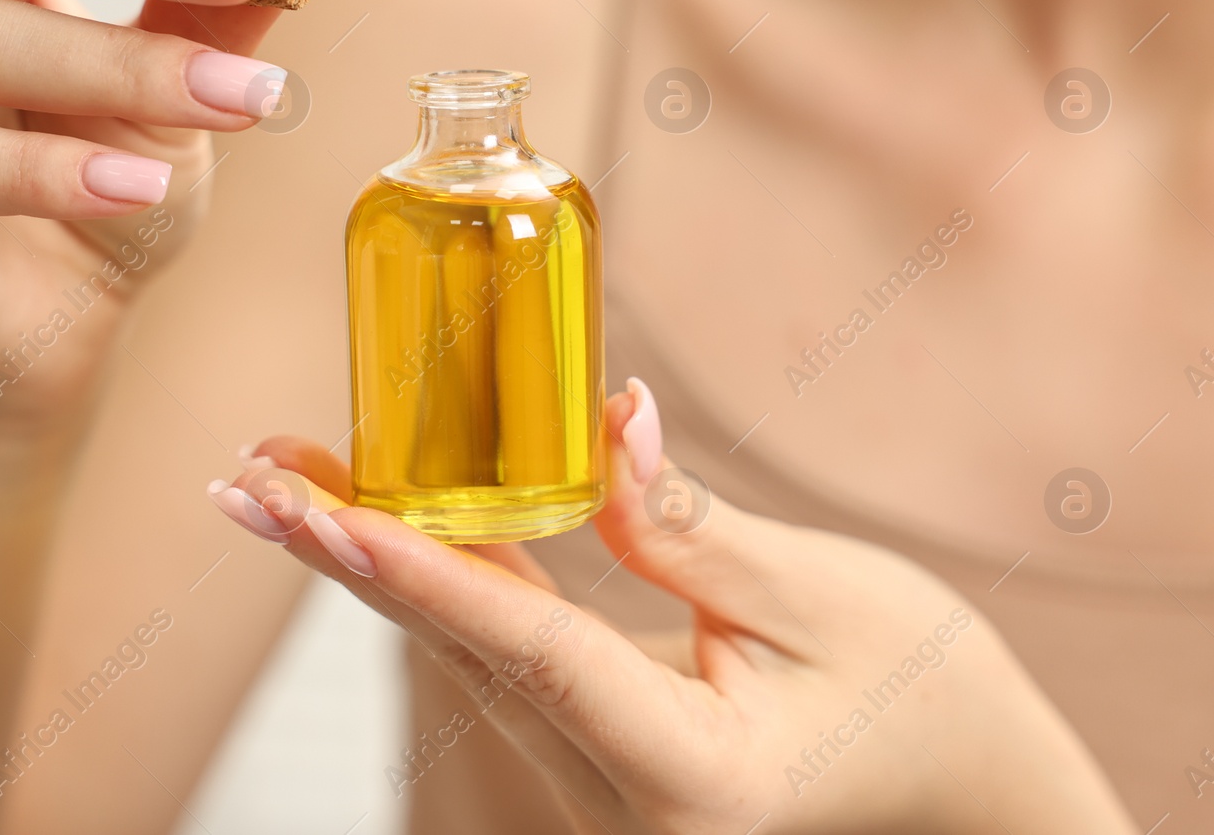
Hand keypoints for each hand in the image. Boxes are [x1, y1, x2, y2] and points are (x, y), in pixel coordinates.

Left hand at [210, 379, 1137, 834]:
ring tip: (281, 489)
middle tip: (248, 479)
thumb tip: (601, 418)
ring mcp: (603, 796)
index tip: (315, 511)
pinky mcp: (600, 762)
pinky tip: (377, 532)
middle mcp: (621, 803)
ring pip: (468, 661)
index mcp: (686, 769)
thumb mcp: (821, 596)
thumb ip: (686, 524)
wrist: (965, 789)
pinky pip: (506, 664)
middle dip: (350, 559)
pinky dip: (440, 589)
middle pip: (464, 656)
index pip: (527, 650)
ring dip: (374, 568)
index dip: (416, 569)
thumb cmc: (924, 693)